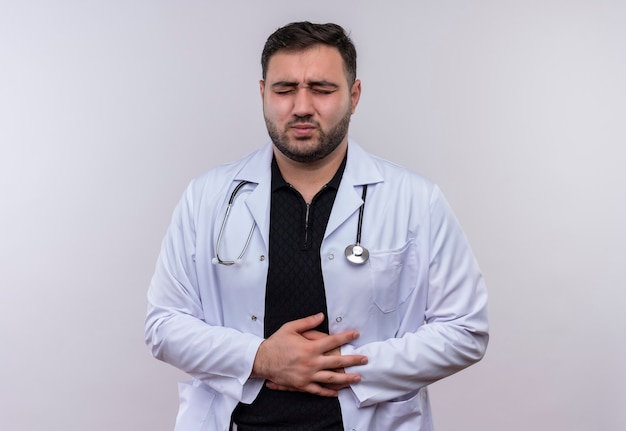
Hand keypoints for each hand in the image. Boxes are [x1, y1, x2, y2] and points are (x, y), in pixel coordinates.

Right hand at [251, 313, 367, 396]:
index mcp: (310, 347)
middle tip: (364, 360)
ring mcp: (307, 376)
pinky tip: (337, 392)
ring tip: (357, 377)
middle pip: (337, 362)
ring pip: (331, 378)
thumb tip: (321, 316)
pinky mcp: (302, 385)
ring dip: (346, 378)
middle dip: (353, 360)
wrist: (262, 360)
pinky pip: (318, 390)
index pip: (333, 341)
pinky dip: (328, 392)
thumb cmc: (276, 343)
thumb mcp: (290, 328)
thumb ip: (307, 322)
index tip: (356, 334)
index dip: (346, 337)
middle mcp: (311, 362)